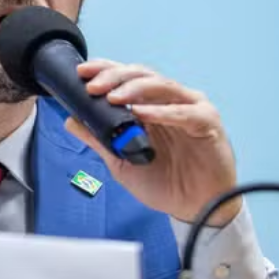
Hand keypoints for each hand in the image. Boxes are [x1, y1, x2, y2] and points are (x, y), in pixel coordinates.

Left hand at [64, 60, 241, 226]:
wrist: (194, 209)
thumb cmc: (164, 183)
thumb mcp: (121, 161)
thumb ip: (98, 139)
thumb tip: (71, 120)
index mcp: (150, 104)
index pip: (126, 77)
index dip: (104, 69)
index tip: (81, 72)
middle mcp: (170, 101)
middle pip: (141, 75)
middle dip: (114, 77)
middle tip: (92, 86)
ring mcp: (191, 108)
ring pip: (162, 86)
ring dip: (135, 89)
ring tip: (113, 97)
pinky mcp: (208, 123)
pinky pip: (184, 113)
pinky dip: (162, 112)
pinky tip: (142, 114)